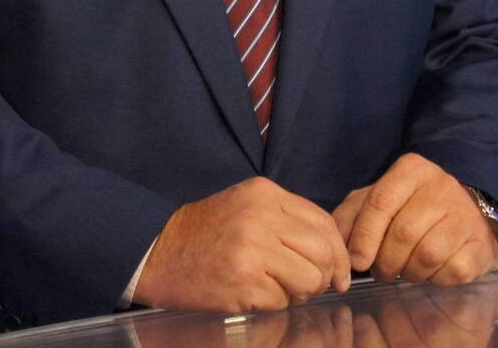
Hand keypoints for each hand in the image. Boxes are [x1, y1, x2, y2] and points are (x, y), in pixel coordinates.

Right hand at [134, 177, 352, 311]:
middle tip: (311, 285)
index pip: (323, 223)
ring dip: (300, 292)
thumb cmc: (206, 232)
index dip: (339, 253)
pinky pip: (282, 301)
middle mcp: (262, 218)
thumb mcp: (247, 206)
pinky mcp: (243, 283)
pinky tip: (254, 294)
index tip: (340, 272)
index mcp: (265, 194)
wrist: (158, 251)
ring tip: (278, 288)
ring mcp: (253, 251)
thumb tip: (333, 255)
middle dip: (324, 276)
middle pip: (323, 253)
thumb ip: (288, 220)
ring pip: (309, 280)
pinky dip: (274, 304)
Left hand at [331, 154, 497, 286]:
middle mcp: (442, 187)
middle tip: (381, 271)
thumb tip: (338, 246)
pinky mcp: (480, 245)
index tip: (357, 262)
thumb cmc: (412, 207)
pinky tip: (430, 271)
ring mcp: (465, 215)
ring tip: (404, 269)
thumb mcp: (377, 200)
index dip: (364, 237)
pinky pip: (450, 272)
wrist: (467, 210)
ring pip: (426, 255)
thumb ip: (351, 216)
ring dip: (408, 271)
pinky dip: (434, 279)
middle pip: (403, 233)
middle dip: (385, 261)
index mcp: (411, 170)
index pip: (380, 203)